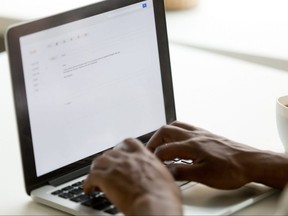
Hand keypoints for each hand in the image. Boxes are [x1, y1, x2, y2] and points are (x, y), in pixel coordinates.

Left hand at [84, 138, 181, 214]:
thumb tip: (162, 179)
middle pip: (111, 152)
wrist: (155, 205)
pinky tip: (89, 189)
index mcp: (144, 157)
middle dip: (107, 160)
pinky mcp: (106, 179)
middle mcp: (129, 159)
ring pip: (98, 161)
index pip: (129, 143)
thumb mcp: (166, 179)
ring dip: (96, 169)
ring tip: (95, 177)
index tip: (120, 153)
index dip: (122, 148)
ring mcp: (116, 167)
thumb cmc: (164, 196)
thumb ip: (158, 174)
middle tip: (107, 169)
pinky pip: (91, 177)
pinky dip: (88, 183)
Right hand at [147, 121, 263, 188]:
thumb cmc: (231, 169)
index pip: (164, 149)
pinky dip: (176, 132)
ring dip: (164, 134)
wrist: (250, 162)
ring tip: (161, 144)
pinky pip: (186, 127)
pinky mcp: (206, 134)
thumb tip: (167, 171)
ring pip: (175, 126)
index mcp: (191, 146)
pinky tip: (178, 141)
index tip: (153, 165)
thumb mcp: (204, 176)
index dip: (155, 158)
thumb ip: (182, 172)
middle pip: (165, 131)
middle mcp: (194, 136)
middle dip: (154, 141)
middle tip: (151, 151)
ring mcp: (200, 133)